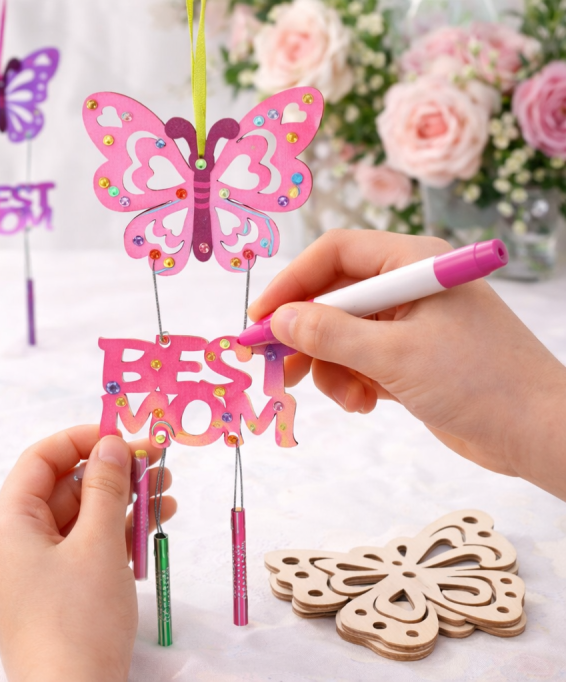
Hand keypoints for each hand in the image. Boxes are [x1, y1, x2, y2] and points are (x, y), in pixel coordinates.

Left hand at [0, 426, 176, 681]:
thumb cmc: (78, 622)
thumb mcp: (98, 545)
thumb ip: (106, 487)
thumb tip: (111, 443)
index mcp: (7, 524)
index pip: (40, 460)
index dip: (82, 440)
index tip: (125, 434)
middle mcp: (12, 544)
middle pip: (62, 489)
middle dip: (111, 472)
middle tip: (157, 462)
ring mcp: (32, 573)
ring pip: (77, 521)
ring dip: (120, 503)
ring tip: (167, 490)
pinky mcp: (52, 597)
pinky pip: (81, 552)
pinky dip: (114, 537)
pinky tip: (153, 526)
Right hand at [248, 230, 565, 498]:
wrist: (539, 433)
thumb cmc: (477, 381)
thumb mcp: (393, 356)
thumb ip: (329, 334)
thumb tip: (277, 320)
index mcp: (412, 263)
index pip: (333, 254)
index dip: (291, 283)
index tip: (260, 320)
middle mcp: (409, 286)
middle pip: (332, 296)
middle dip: (305, 334)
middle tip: (277, 368)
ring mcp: (411, 323)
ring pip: (341, 334)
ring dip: (331, 368)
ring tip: (348, 399)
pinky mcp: (412, 357)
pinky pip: (360, 360)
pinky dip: (352, 382)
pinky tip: (366, 405)